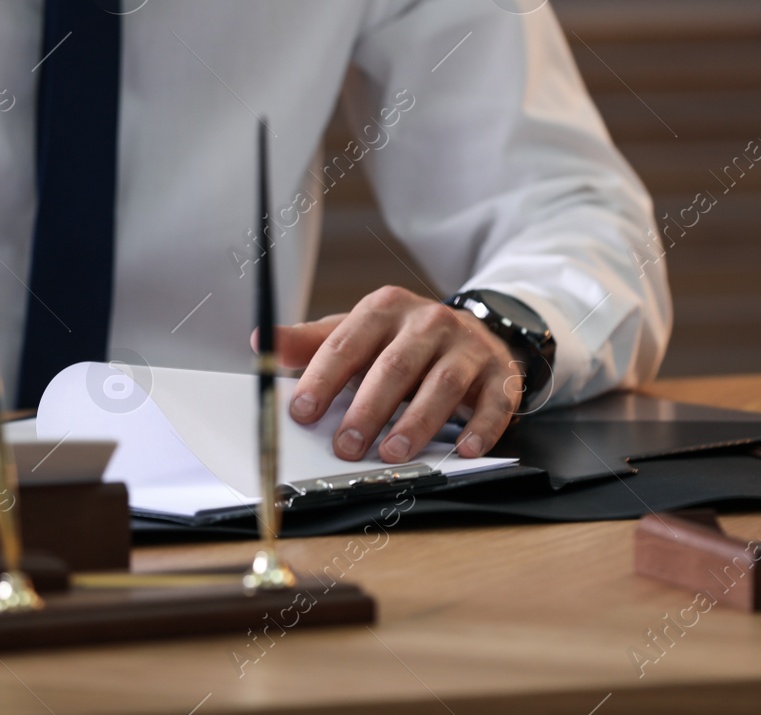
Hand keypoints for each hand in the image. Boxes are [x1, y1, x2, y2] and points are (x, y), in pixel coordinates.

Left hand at [266, 285, 523, 464]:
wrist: (474, 331)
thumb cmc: (403, 341)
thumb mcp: (358, 332)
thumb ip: (312, 342)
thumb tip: (260, 340)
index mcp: (385, 308)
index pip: (347, 343)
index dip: (322, 378)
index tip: (301, 411)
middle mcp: (429, 321)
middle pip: (395, 366)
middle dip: (368, 408)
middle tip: (345, 446)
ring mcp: (468, 346)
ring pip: (443, 383)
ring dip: (418, 421)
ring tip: (394, 453)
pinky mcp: (500, 372)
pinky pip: (494, 402)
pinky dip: (481, 427)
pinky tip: (465, 450)